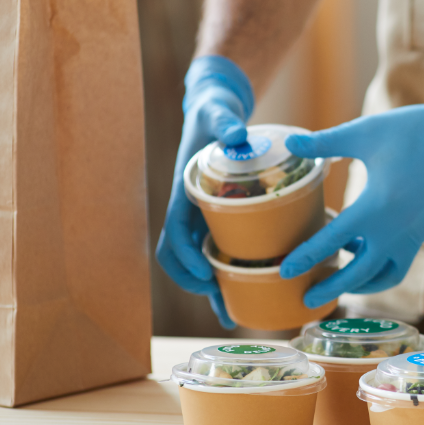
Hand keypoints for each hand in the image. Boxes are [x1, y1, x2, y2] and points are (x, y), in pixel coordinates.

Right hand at [155, 56, 255, 328]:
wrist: (214, 109)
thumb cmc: (214, 113)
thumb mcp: (217, 114)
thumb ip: (224, 122)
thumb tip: (237, 133)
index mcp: (183, 191)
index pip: (174, 232)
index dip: (185, 257)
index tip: (205, 275)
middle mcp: (189, 209)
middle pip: (182, 257)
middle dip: (195, 283)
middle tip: (220, 302)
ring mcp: (202, 215)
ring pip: (199, 260)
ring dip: (211, 288)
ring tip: (232, 315)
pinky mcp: (219, 216)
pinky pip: (218, 249)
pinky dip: (228, 271)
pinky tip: (249, 289)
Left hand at [280, 89, 423, 307]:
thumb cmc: (413, 131)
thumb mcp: (364, 133)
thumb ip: (324, 142)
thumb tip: (289, 141)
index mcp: (374, 208)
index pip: (331, 242)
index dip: (306, 257)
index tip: (285, 271)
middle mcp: (395, 230)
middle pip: (359, 274)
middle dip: (332, 288)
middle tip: (308, 297)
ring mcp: (415, 234)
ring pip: (386, 274)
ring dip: (362, 280)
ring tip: (343, 269)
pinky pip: (400, 257)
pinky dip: (380, 259)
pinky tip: (367, 241)